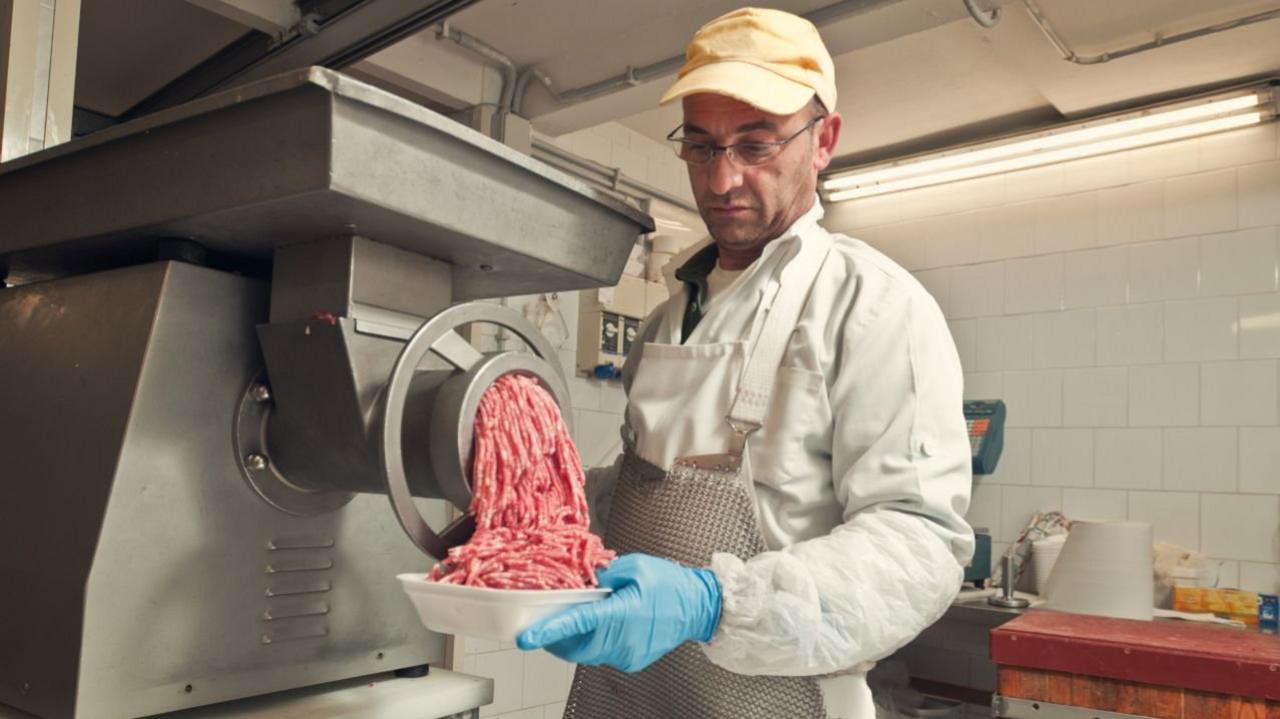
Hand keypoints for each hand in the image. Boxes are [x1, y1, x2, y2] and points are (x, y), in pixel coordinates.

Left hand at [516, 553, 721, 672]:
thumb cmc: (670, 584)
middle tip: (546, 624)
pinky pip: (603, 654)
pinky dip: (594, 642)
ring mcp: (628, 654)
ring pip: (588, 653)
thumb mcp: (635, 566)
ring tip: (578, 619)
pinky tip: (602, 625)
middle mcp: (623, 639)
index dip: (548, 631)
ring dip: (576, 639)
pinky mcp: (632, 661)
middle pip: (575, 647)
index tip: (526, 638)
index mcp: (621, 612)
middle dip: (556, 638)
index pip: (577, 624)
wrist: (699, 606)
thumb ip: (604, 573)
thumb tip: (582, 582)